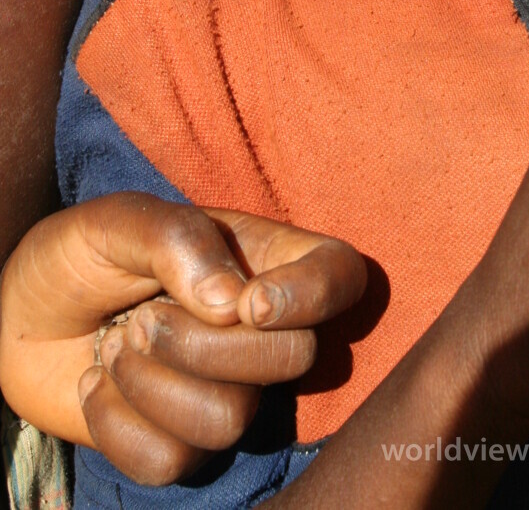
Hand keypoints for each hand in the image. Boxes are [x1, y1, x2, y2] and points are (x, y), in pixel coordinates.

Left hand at [0, 194, 365, 484]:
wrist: (21, 315)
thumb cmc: (81, 254)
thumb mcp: (118, 220)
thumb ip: (177, 241)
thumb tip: (229, 301)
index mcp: (263, 259)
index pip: (342, 275)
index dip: (314, 296)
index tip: (250, 302)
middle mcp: (257, 330)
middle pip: (293, 360)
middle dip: (204, 346)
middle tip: (142, 316)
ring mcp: (223, 389)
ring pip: (230, 420)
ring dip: (152, 384)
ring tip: (117, 345)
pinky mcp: (178, 441)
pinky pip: (173, 461)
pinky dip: (117, 424)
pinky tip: (101, 385)